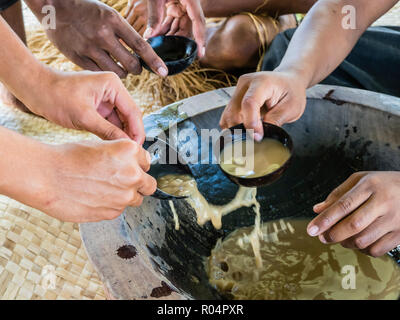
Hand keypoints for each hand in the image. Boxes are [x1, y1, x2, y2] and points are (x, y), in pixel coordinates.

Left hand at [25, 69, 145, 142]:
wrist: (33, 90)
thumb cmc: (54, 95)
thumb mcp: (83, 117)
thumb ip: (107, 131)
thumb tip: (125, 144)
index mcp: (112, 84)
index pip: (133, 110)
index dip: (137, 130)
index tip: (137, 147)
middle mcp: (112, 89)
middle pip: (129, 115)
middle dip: (130, 133)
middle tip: (131, 151)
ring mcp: (105, 98)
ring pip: (120, 120)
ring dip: (121, 134)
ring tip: (122, 150)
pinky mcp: (97, 107)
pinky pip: (110, 121)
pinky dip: (111, 132)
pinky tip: (112, 144)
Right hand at [27, 0, 167, 76]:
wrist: (53, 6)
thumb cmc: (86, 10)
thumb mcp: (108, 14)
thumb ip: (124, 32)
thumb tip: (141, 53)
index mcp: (113, 20)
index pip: (140, 45)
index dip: (154, 61)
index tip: (164, 72)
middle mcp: (102, 35)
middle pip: (131, 64)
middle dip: (137, 69)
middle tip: (135, 67)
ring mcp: (89, 48)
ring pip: (117, 72)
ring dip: (124, 73)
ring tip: (120, 66)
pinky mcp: (77, 58)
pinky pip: (100, 73)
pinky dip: (107, 73)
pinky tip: (105, 66)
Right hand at [39, 139, 155, 221]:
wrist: (46, 176)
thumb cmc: (68, 158)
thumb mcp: (101, 146)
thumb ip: (123, 157)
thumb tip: (134, 165)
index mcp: (130, 151)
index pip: (147, 161)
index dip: (137, 165)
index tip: (130, 167)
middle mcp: (132, 173)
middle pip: (149, 184)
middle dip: (139, 183)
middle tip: (123, 181)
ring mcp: (124, 195)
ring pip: (136, 199)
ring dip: (126, 196)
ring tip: (104, 189)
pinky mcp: (113, 212)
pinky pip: (120, 209)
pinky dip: (111, 205)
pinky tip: (95, 197)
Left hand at [144, 0, 205, 56]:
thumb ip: (154, 15)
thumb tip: (149, 37)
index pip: (199, 22)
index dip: (200, 39)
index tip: (201, 54)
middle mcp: (190, 3)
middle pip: (189, 27)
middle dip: (179, 40)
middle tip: (170, 54)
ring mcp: (183, 5)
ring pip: (180, 26)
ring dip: (170, 36)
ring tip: (159, 46)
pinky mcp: (175, 5)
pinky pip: (173, 21)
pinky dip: (165, 29)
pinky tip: (157, 37)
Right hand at [219, 71, 306, 140]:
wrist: (288, 80)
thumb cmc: (292, 92)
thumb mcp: (292, 107)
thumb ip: (275, 120)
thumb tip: (258, 135)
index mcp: (262, 82)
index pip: (249, 103)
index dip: (250, 123)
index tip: (257, 137)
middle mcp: (245, 84)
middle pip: (234, 111)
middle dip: (242, 131)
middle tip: (254, 143)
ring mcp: (237, 91)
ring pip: (228, 116)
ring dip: (236, 131)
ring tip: (249, 140)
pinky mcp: (233, 99)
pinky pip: (227, 117)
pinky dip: (232, 128)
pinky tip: (243, 135)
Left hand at [307, 172, 399, 256]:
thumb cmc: (382, 184)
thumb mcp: (360, 180)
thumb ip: (338, 194)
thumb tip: (316, 209)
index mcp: (370, 185)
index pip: (344, 205)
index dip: (325, 219)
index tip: (311, 230)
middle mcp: (384, 201)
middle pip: (353, 225)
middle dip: (333, 234)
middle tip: (322, 237)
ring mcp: (395, 219)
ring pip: (364, 240)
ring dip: (346, 243)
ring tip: (340, 238)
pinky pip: (377, 250)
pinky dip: (363, 249)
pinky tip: (359, 241)